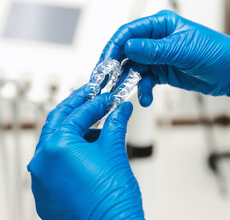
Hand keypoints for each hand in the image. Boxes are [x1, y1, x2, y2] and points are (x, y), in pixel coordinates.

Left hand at [27, 85, 143, 219]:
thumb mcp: (115, 151)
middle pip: (58, 123)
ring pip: (56, 145)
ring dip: (75, 133)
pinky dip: (71, 154)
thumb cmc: (111, 198)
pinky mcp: (46, 193)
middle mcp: (42, 162)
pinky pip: (55, 165)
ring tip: (98, 131)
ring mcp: (41, 180)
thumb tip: (121, 109)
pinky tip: (89, 153)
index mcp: (57, 147)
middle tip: (92, 98)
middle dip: (77, 108)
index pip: (78, 114)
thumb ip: (116, 124)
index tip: (108, 98)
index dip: (97, 102)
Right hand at [99, 10, 229, 126]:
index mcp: (162, 25)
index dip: (114, 48)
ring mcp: (161, 57)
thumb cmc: (218, 53)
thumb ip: (154, 50)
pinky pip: (146, 81)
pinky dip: (143, 90)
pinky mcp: (165, 72)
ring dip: (130, 82)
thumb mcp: (184, 50)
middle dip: (118, 68)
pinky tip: (146, 98)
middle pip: (128, 52)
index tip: (105, 64)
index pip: (129, 33)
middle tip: (109, 83)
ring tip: (129, 94)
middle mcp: (158, 40)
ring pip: (135, 69)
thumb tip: (128, 47)